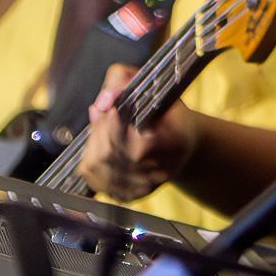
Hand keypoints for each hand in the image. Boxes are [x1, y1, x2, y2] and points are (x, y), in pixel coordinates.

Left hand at [76, 63, 199, 200]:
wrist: (185, 146)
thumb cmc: (171, 115)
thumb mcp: (156, 87)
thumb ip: (125, 80)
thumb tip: (102, 101)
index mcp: (174, 144)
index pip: (136, 146)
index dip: (114, 127)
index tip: (111, 108)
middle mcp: (159, 172)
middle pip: (110, 156)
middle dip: (99, 131)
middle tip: (101, 114)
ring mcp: (143, 187)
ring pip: (98, 168)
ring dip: (92, 144)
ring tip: (99, 129)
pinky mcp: (129, 195)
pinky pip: (95, 181)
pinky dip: (89, 162)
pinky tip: (98, 149)